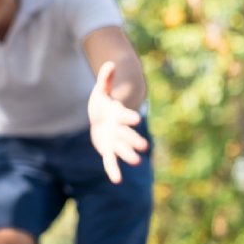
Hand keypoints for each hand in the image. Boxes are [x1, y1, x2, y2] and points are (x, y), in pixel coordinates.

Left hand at [88, 61, 148, 183]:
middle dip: (133, 140)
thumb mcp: (101, 91)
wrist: (102, 119)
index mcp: (118, 114)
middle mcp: (119, 129)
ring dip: (128, 155)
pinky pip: (110, 161)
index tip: (136, 120)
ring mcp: (115, 141)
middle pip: (127, 135)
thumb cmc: (103, 104)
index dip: (129, 117)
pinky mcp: (108, 150)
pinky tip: (116, 180)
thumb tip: (109, 63)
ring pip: (122, 149)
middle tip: (143, 147)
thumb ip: (105, 79)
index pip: (124, 115)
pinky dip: (113, 170)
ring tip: (137, 162)